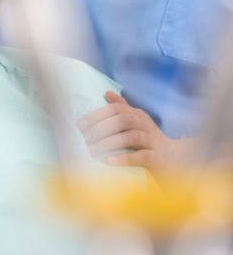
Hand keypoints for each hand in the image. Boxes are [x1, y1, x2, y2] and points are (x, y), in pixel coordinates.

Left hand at [77, 91, 196, 169]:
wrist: (176, 162)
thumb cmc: (148, 141)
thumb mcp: (136, 123)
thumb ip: (122, 108)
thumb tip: (107, 92)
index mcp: (138, 115)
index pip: (116, 109)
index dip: (97, 115)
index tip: (80, 125)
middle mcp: (146, 125)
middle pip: (122, 120)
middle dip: (100, 129)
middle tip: (84, 140)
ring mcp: (153, 141)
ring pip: (130, 137)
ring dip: (108, 143)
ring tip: (92, 151)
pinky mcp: (157, 158)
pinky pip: (140, 156)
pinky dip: (123, 158)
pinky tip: (107, 161)